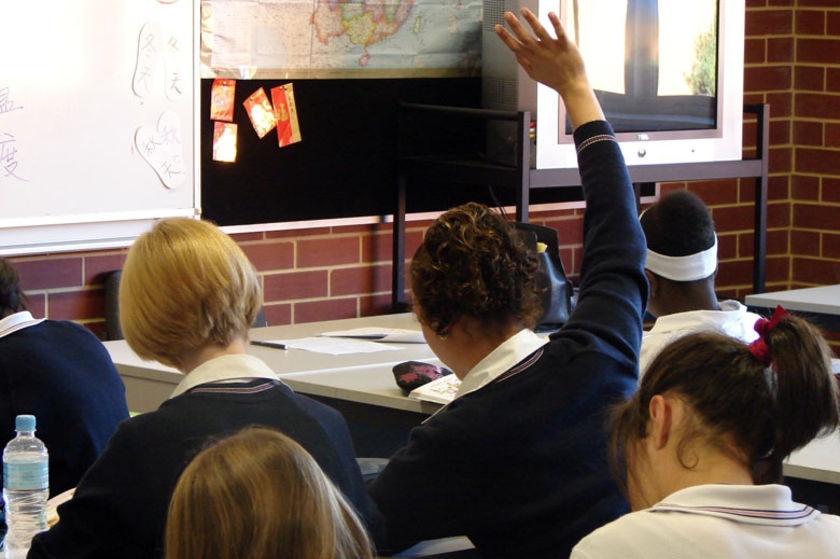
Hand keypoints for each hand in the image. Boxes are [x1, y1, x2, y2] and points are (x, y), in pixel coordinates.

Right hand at [495, 9, 603, 128]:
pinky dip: (555, 23)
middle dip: (515, 25)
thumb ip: (524, 62)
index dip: (505, 37)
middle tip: (507, 15)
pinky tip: (550, 13)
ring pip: (540, 32)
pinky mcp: (565, 45)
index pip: (515, 46)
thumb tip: (515, 53)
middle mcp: (540, 52)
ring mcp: (552, 48)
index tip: (497, 27)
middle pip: (524, 37)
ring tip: (523, 11)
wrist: (572, 85)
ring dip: (531, 20)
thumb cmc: (554, 79)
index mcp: (532, 58)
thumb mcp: (534, 74)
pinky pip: (559, 32)